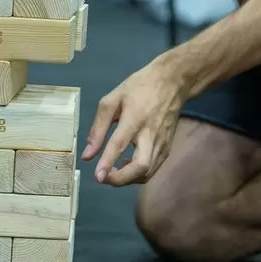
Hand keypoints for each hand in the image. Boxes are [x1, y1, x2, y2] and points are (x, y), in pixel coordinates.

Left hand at [82, 60, 184, 185]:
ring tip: (112, 171)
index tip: (97, 177)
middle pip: (141, 166)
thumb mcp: (113, 99)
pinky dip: (138, 174)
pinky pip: (153, 169)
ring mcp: (162, 143)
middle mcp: (151, 134)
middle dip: (121, 179)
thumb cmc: (139, 87)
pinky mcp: (167, 148)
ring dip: (128, 179)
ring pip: (148, 172)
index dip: (107, 162)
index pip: (120, 144)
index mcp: (135, 117)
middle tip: (103, 177)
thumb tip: (87, 154)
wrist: (172, 82)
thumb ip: (98, 127)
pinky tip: (127, 166)